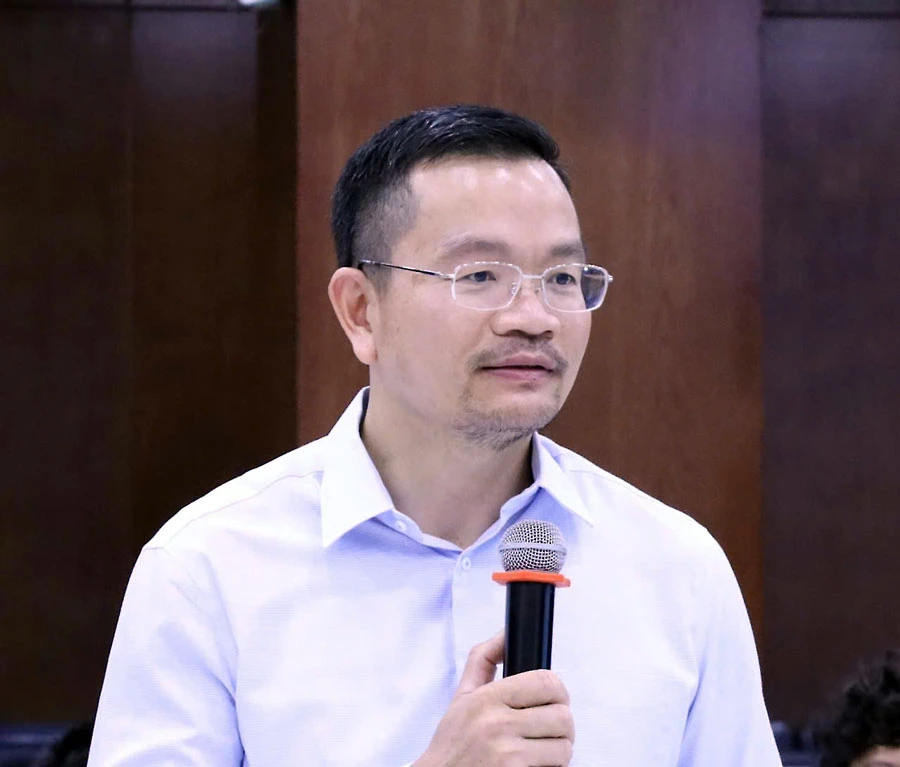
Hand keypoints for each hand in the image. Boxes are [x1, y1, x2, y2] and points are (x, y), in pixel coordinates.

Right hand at [414, 632, 574, 766]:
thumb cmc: (452, 742)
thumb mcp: (462, 696)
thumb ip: (483, 659)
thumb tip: (506, 632)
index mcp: (486, 698)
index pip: (545, 682)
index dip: (557, 690)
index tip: (553, 699)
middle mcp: (497, 724)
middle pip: (561, 715)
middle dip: (561, 724)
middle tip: (549, 728)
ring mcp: (507, 754)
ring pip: (563, 746)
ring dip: (558, 749)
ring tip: (541, 749)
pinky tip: (533, 764)